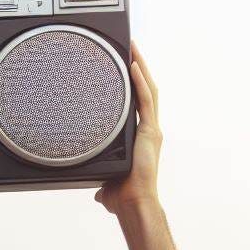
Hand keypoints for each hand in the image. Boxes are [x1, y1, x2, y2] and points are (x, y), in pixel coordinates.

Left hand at [94, 40, 161, 216]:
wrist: (133, 203)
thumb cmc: (122, 197)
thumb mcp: (108, 185)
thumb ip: (104, 183)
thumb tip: (97, 192)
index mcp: (140, 138)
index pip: (138, 105)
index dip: (134, 86)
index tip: (125, 69)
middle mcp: (149, 130)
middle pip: (146, 91)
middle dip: (139, 68)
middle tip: (130, 47)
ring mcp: (151, 129)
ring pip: (148, 90)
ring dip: (141, 67)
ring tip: (133, 47)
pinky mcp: (150, 131)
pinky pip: (146, 100)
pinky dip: (140, 81)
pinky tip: (134, 65)